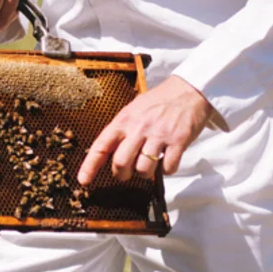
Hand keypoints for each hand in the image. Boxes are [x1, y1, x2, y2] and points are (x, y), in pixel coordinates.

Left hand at [76, 76, 214, 184]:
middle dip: (122, 174)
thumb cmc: (158, 101)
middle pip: (121, 163)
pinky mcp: (178, 141)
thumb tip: (109, 153)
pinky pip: (168, 168)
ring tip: (150, 164)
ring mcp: (159, 135)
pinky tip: (167, 160)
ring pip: (144, 169)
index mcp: (124, 120)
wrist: (189, 90)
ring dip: (146, 174)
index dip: (90, 165)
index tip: (83, 181)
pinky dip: (167, 170)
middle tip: (127, 173)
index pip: (101, 145)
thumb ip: (122, 129)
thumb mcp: (134, 109)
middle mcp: (139, 128)